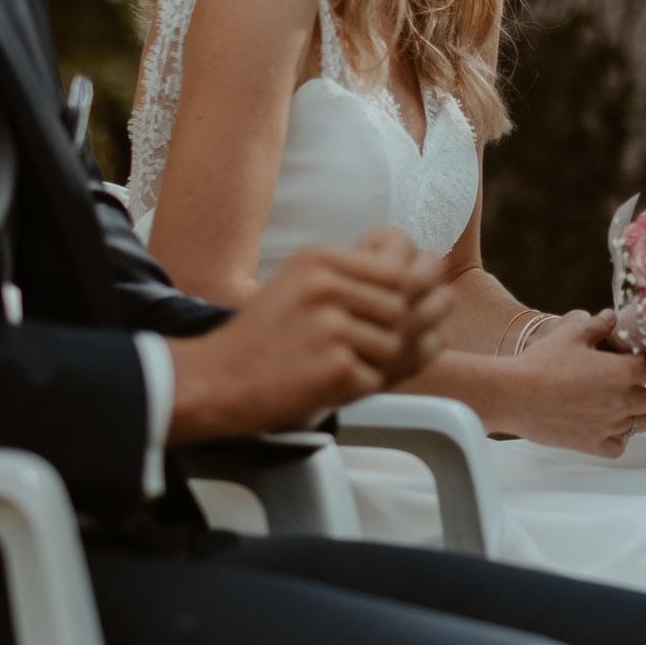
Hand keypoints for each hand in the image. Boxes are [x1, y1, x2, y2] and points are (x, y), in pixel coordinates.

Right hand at [166, 229, 445, 441]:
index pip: (401, 260)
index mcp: (321, 258)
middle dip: (399, 328)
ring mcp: (331, 327)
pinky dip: (363, 386)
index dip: (411, 283)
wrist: (216, 379)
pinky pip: (380, 378)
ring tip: (346, 363)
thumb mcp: (302, 280)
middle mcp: (327, 286)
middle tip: (373, 343)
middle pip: (404, 303)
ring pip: (398, 343)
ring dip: (380, 361)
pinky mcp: (333, 368)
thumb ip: (359, 272)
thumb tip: (429, 266)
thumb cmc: (265, 335)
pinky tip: (334, 382)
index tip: (397, 301)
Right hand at [506, 309, 645, 456]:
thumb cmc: (542, 362)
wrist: (515, 394)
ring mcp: (609, 425)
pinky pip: (619, 447)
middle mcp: (621, 401)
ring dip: (639, 413)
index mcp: (622, 372)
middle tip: (643, 384)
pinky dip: (619, 438)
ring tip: (626, 404)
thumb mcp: (572, 334)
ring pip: (642, 424)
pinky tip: (608, 427)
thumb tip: (611, 317)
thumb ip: (598, 325)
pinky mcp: (593, 444)